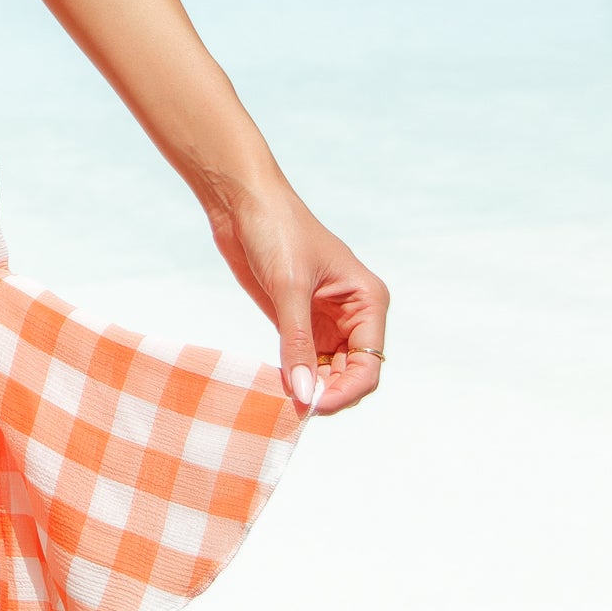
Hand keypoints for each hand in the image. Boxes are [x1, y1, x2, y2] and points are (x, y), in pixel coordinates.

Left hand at [207, 180, 388, 417]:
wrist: (242, 201)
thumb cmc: (276, 230)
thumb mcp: (289, 287)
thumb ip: (297, 343)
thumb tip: (304, 395)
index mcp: (368, 301)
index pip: (369, 365)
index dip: (346, 391)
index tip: (313, 406)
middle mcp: (353, 315)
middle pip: (350, 374)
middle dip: (326, 393)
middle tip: (293, 409)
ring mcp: (325, 321)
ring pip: (327, 373)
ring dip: (308, 389)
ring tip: (280, 402)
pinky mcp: (297, 321)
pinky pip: (302, 361)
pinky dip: (292, 376)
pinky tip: (274, 386)